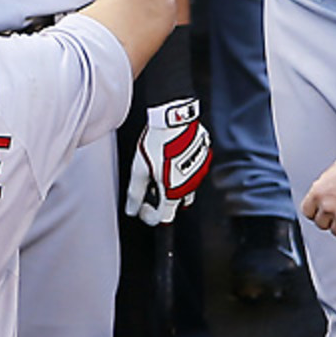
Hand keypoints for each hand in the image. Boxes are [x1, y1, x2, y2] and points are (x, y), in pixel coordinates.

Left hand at [126, 97, 211, 224]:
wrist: (174, 119)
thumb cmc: (157, 142)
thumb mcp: (139, 169)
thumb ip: (136, 193)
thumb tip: (131, 209)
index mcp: (174, 192)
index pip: (163, 217)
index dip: (150, 215)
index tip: (142, 206)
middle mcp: (190, 186)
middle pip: (176, 202)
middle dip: (162, 198)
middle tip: (150, 184)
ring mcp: (199, 172)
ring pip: (186, 187)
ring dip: (172, 183)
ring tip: (159, 168)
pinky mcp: (204, 158)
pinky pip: (193, 171)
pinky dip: (182, 170)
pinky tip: (171, 158)